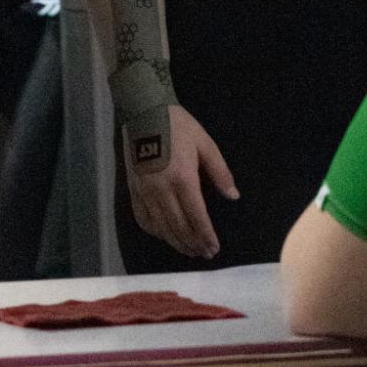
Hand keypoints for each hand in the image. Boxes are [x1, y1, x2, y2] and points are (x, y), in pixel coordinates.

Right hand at [125, 107, 238, 260]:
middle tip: (205, 253)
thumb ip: (220, 172)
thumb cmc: (178, 126)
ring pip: (161, 227)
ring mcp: (144, 192)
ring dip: (176, 242)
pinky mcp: (133, 190)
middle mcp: (162, 190)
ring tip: (189, 250)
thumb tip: (233, 196)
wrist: (143, 112)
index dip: (206, 235)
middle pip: (179, 227)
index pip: (196, 217)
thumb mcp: (205, 143)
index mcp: (183, 178)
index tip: (214, 248)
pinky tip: (165, 236)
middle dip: (193, 243)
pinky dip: (155, 232)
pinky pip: (143, 219)